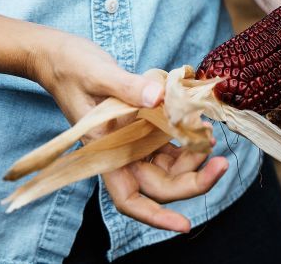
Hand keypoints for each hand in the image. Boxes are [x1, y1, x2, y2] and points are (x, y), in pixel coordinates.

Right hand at [29, 31, 227, 231]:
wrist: (58, 56)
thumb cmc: (70, 68)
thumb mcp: (99, 74)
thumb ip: (128, 86)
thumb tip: (160, 97)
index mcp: (104, 151)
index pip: (129, 199)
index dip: (156, 217)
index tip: (185, 224)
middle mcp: (120, 152)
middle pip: (160, 185)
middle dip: (193, 179)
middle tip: (222, 162)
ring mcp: (131, 140)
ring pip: (169, 166)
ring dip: (193, 157)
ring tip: (209, 133)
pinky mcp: (140, 125)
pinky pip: (168, 142)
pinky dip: (187, 137)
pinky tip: (201, 123)